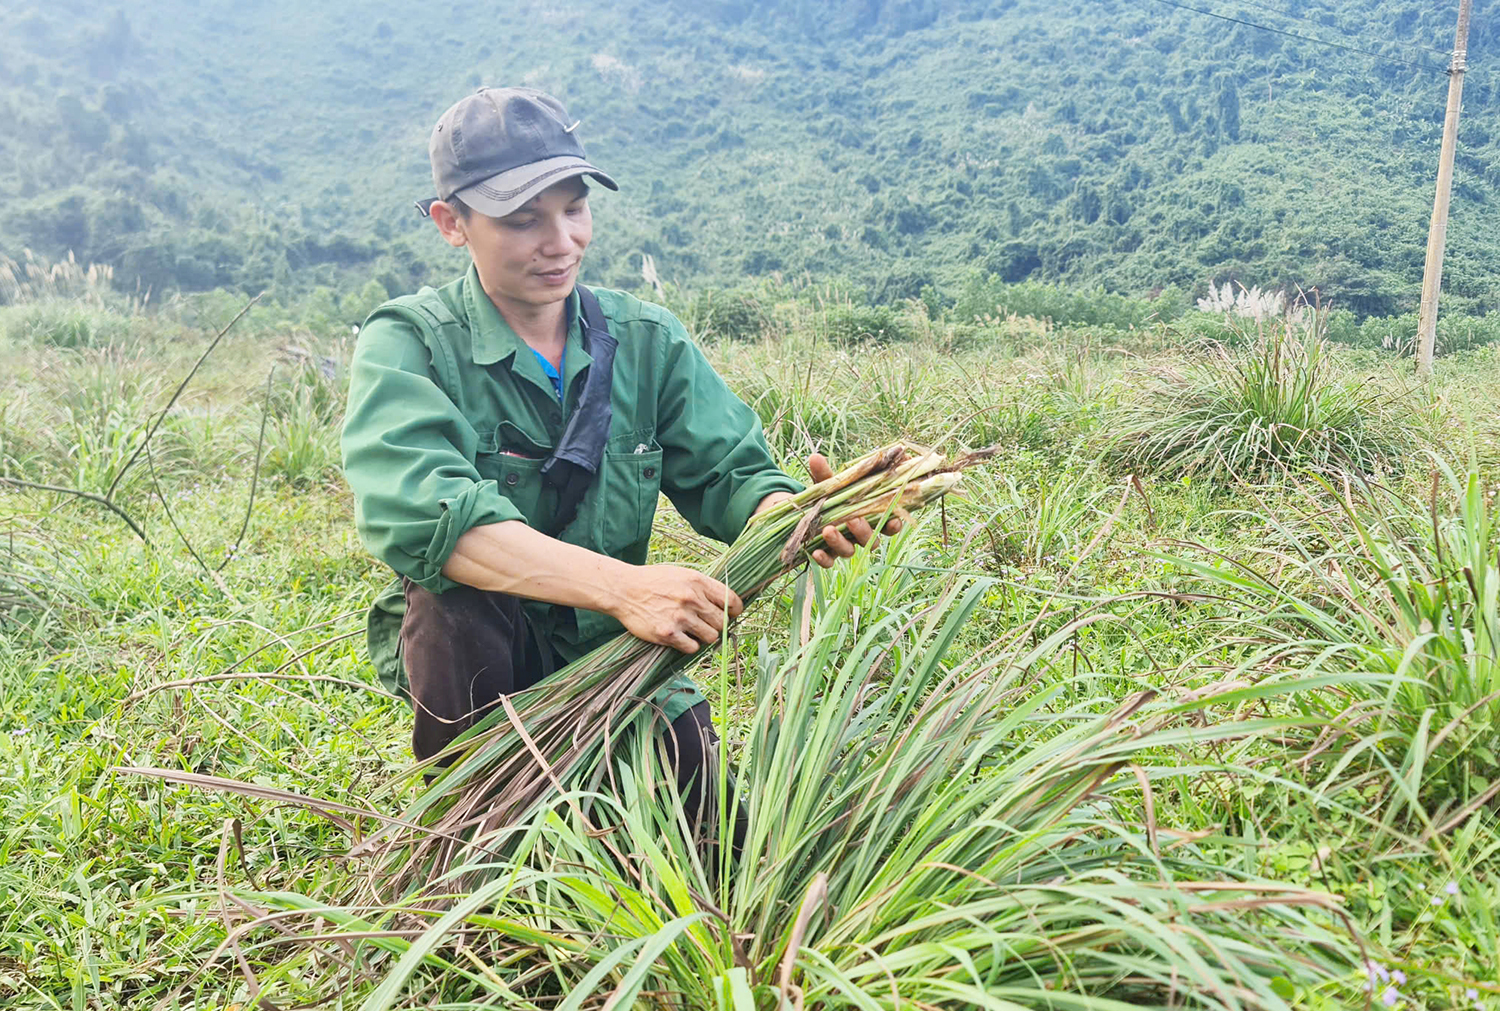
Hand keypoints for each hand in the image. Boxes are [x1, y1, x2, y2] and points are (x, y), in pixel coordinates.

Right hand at [610, 564, 743, 653]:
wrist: (623, 590)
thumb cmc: (653, 581)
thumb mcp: (681, 574)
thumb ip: (703, 587)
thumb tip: (726, 603)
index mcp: (697, 581)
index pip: (731, 600)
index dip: (735, 610)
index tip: (731, 614)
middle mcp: (691, 599)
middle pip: (723, 622)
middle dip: (718, 625)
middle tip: (707, 624)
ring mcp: (680, 617)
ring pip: (711, 637)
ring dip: (704, 636)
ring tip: (693, 631)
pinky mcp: (668, 634)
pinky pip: (692, 647)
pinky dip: (690, 645)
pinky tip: (682, 638)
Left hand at [753, 454, 903, 568]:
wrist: (810, 513)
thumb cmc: (831, 497)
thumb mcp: (829, 485)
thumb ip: (826, 474)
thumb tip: (814, 457)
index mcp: (869, 517)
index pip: (888, 525)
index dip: (893, 525)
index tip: (894, 521)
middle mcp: (860, 535)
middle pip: (869, 539)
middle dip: (862, 530)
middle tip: (852, 520)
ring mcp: (845, 546)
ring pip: (849, 551)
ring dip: (840, 542)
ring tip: (828, 530)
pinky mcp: (828, 555)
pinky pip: (829, 562)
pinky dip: (824, 559)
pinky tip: (814, 552)